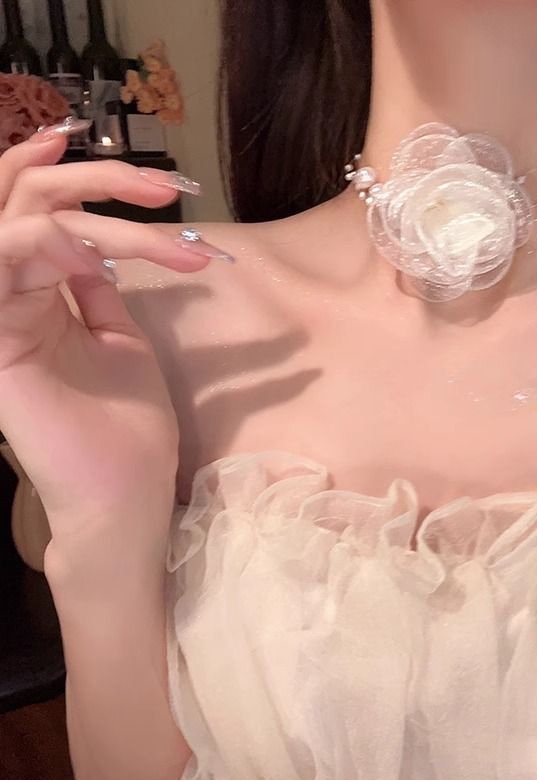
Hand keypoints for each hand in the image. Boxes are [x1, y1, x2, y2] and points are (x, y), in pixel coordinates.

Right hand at [0, 119, 219, 536]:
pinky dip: (48, 241)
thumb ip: (97, 294)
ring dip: (90, 206)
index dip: (69, 178)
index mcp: (35, 300)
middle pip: (21, 202)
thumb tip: (99, 249)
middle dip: (94, 179)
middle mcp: (8, 300)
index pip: (36, 216)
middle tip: (161, 187)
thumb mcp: (118, 341)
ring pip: (20, 221)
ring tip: (155, 213)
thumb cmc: (126, 424)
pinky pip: (3, 261)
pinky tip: (96, 252)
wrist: (125, 490)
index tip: (133, 171)